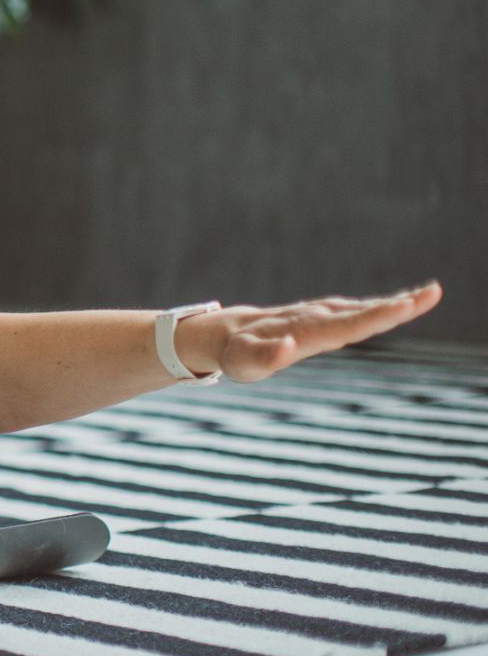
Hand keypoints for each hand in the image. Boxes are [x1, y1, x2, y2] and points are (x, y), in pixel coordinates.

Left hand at [186, 280, 443, 383]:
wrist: (222, 333)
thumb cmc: (235, 354)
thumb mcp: (243, 362)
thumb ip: (265, 356)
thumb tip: (288, 348)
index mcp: (305, 331)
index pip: (348, 325)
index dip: (378, 316)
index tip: (405, 307)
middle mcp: (315, 318)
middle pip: (362, 312)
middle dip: (397, 305)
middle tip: (433, 293)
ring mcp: (318, 315)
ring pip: (360, 308)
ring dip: (393, 303)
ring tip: (426, 295)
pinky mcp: (319, 316)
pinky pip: (353, 309)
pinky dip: (376, 306)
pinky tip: (395, 305)